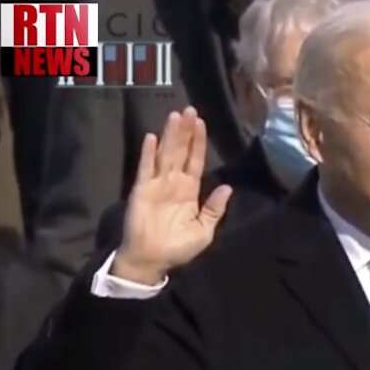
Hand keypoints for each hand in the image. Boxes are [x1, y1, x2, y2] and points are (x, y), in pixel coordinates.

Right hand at [114, 107, 232, 284]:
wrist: (152, 259)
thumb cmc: (178, 248)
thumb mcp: (204, 230)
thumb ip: (214, 209)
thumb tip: (227, 188)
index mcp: (189, 191)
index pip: (195, 160)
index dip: (198, 142)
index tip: (201, 123)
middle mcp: (173, 182)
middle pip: (180, 151)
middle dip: (185, 131)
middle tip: (189, 109)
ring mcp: (156, 184)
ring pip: (165, 154)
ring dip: (169, 135)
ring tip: (175, 116)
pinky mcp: (141, 190)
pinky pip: (145, 168)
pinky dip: (149, 153)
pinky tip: (152, 137)